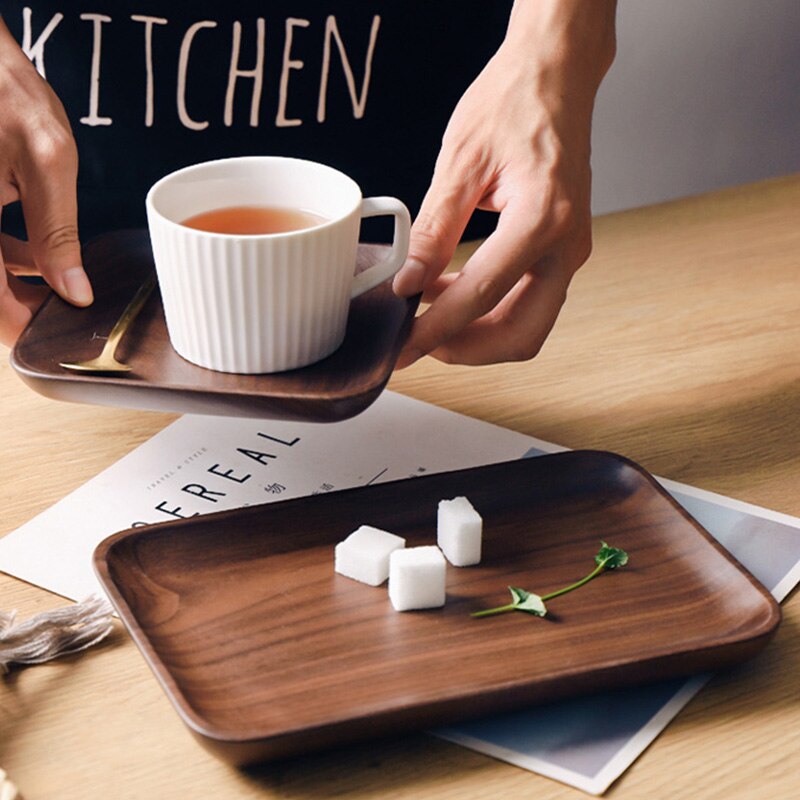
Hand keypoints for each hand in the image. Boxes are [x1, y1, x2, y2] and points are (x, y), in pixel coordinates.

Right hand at [0, 17, 91, 346]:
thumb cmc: (4, 94)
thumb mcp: (45, 162)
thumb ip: (57, 232)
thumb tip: (74, 290)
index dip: (21, 330)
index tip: (56, 340)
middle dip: (23, 307)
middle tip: (68, 309)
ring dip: (18, 284)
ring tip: (63, 284)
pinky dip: (8, 258)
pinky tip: (41, 254)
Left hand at [393, 0, 615, 366]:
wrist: (555, 74)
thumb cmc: (514, 101)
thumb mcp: (461, 163)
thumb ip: (434, 231)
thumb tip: (408, 280)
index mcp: (543, 219)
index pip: (480, 297)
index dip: (435, 329)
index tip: (402, 347)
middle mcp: (568, 244)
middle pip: (520, 333)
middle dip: (466, 349)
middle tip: (418, 342)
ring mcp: (571, 250)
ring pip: (527, 324)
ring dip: (477, 332)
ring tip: (429, 313)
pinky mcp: (563, 249)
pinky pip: (528, 299)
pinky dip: (489, 308)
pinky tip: (451, 290)